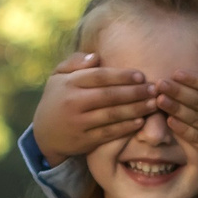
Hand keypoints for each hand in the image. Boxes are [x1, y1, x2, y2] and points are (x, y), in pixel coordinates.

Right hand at [32, 52, 153, 161]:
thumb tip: (96, 57)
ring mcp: (78, 123)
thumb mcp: (58, 76)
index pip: (99, 76)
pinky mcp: (84, 140)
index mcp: (69, 83)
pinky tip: (140, 121)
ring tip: (152, 104)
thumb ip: (75, 62)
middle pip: (109, 96)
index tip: (141, 75)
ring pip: (111, 115)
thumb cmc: (58, 98)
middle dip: (134, 92)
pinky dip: (125, 127)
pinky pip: (109, 133)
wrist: (44, 132)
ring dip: (135, 109)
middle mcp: (73, 102)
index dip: (122, 76)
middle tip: (153, 89)